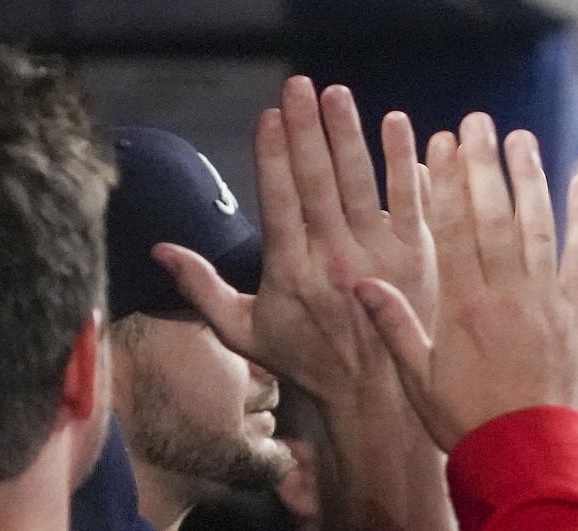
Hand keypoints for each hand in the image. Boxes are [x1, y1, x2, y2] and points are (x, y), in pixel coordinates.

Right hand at [155, 78, 435, 411]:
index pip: (279, 202)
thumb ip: (202, 289)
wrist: (375, 396)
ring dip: (349, 134)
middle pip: (318, 182)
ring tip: (337, 95)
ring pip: (363, 183)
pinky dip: (403, 162)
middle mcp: (335, 260)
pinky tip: (396, 124)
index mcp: (291, 271)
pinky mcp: (417, 257)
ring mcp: (379, 257)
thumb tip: (159, 249)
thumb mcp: (244, 333)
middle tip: (300, 86)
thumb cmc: (306, 362)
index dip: (273, 157)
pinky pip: (411, 201)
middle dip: (307, 130)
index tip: (268, 117)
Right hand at [355, 115, 577, 450]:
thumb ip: (393, 326)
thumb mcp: (418, 379)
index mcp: (461, 307)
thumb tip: (357, 281)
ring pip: (536, 227)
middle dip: (484, 165)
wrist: (525, 457)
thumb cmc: (467, 423)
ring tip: (519, 138)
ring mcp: (544, 302)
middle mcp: (504, 296)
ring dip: (529, 178)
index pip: (452, 230)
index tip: (442, 143)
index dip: (448, 182)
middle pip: (493, 216)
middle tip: (477, 122)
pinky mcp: (576, 316)